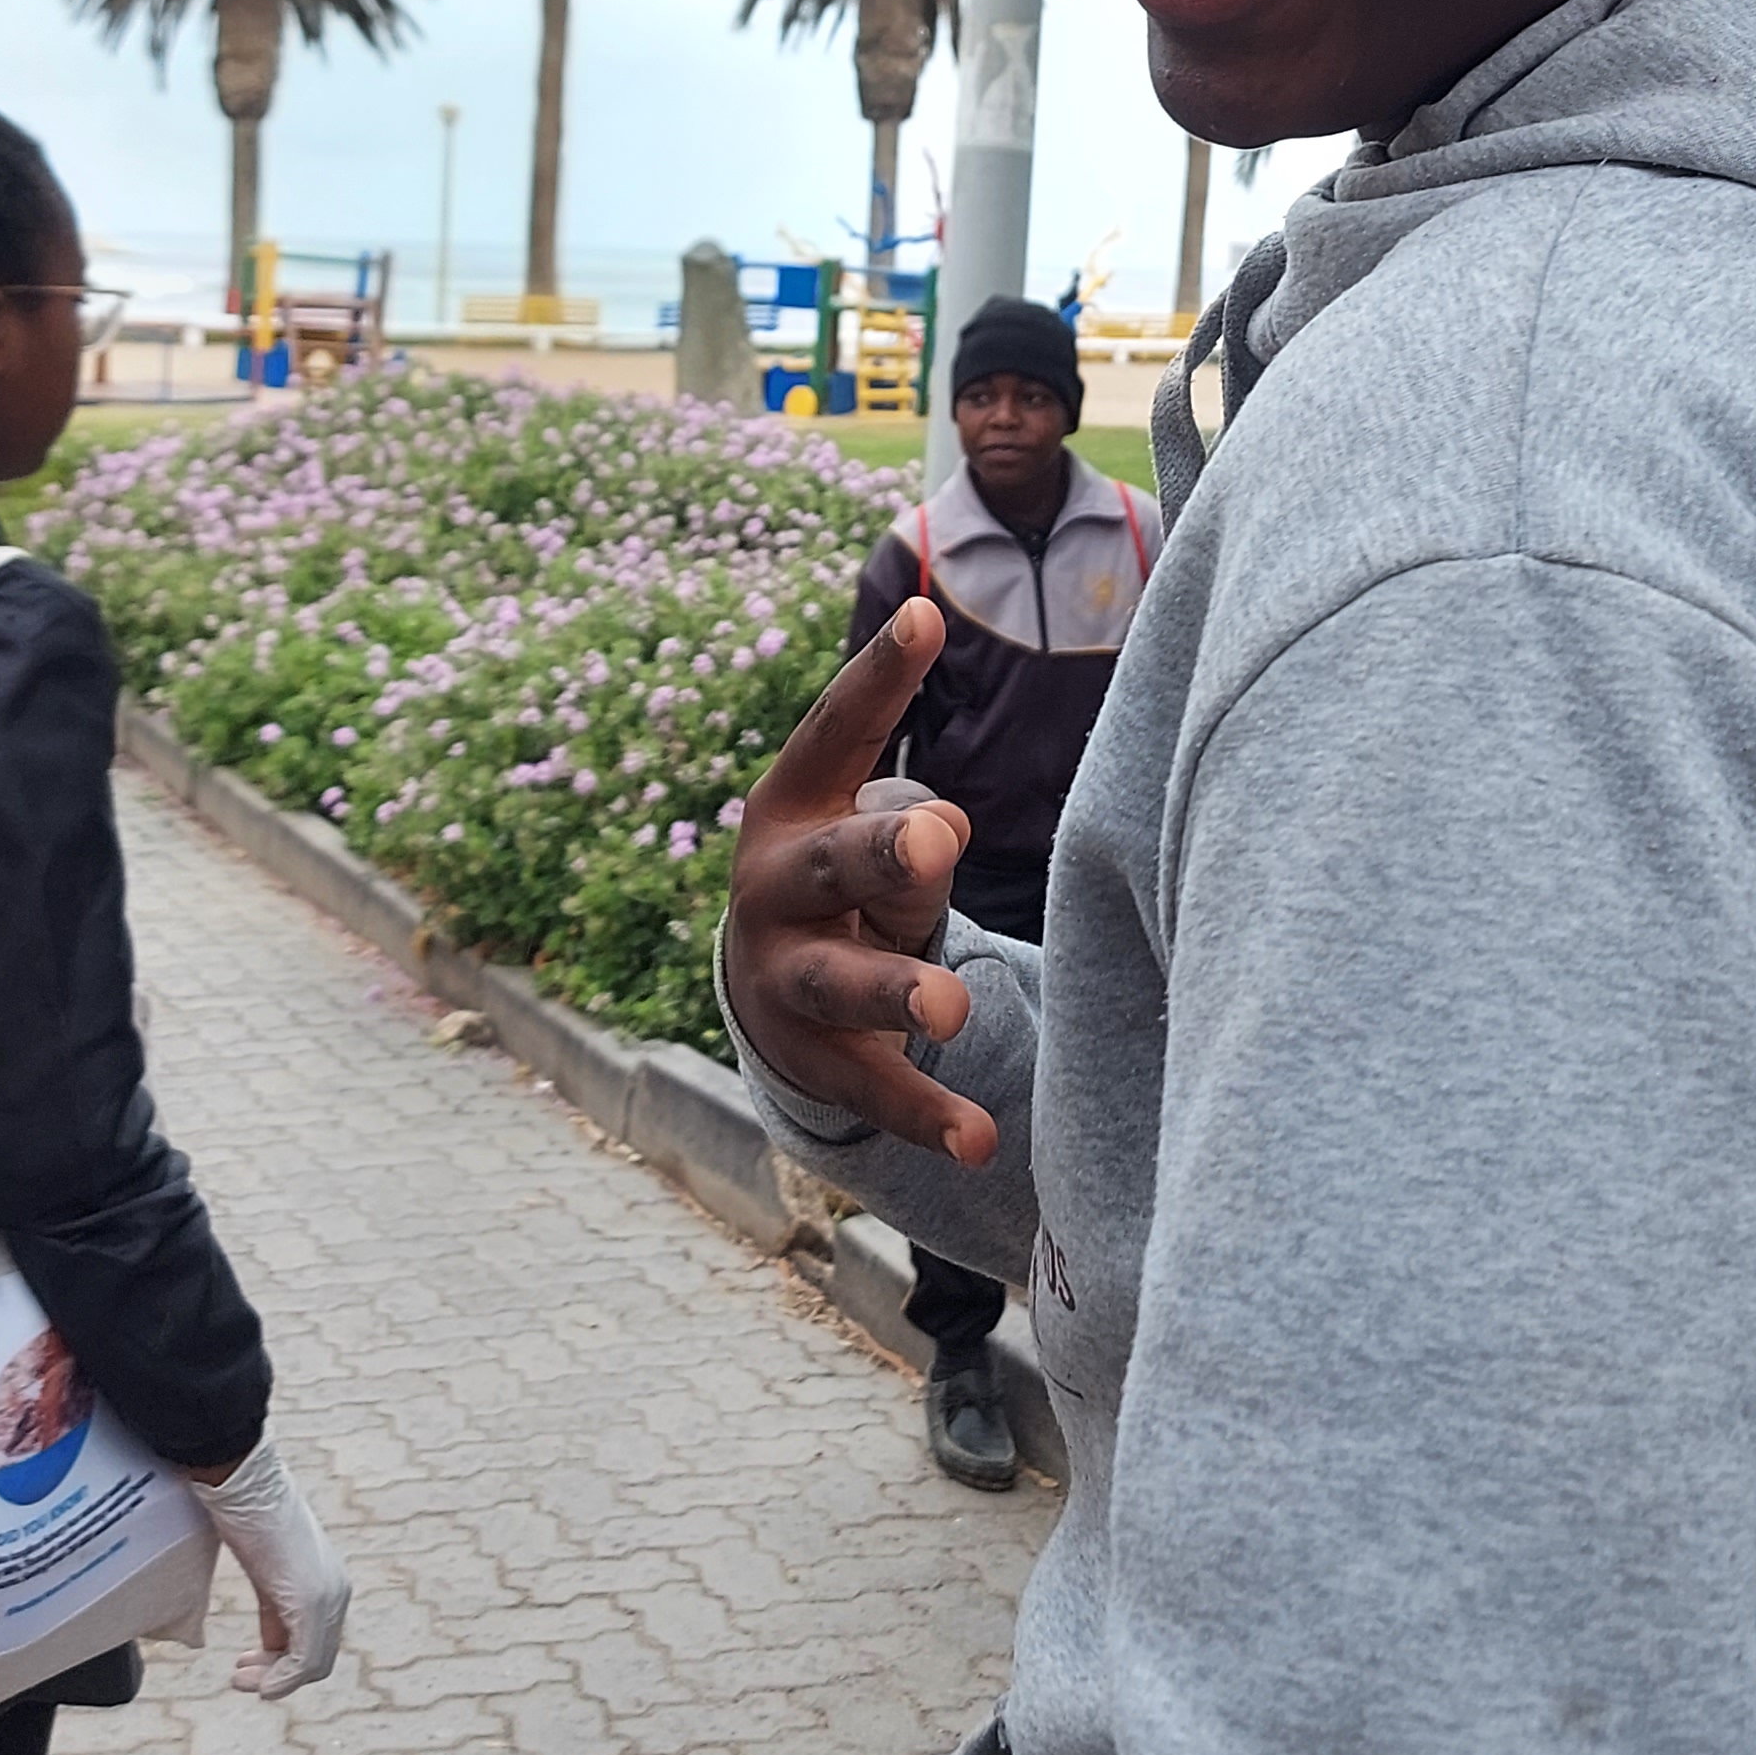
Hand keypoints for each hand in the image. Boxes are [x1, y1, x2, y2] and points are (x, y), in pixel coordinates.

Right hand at [189, 1442, 350, 1702]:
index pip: (317, 1640)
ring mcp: (327, 1598)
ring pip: (313, 1664)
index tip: (247, 1665)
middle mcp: (337, 1592)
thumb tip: (272, 1643)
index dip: (284, 1662)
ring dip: (277, 1680)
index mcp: (329, 1582)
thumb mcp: (267, 1572)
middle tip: (242, 1677)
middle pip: (318, 1657)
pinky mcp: (310, 1602)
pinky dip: (282, 1680)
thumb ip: (276, 1606)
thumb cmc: (249, 1519)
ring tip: (242, 1680)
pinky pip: (305, 1660)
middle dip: (279, 1674)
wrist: (245, 1486)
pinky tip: (258, 1686)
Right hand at [722, 600, 999, 1167]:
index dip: (877, 677)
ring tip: (953, 1011)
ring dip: (896, 994)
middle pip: (830, 864)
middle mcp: (772, 887)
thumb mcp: (877, 838)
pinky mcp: (812, 1060)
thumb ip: (911, 830)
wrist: (774, 989)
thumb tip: (938, 831)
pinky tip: (983, 1140)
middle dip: (881, 853)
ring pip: (838, 984)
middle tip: (937, 842)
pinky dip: (926, 1115)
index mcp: (791, 807)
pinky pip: (871, 1089)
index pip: (833, 732)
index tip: (927, 615)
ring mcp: (784, 977)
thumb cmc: (854, 877)